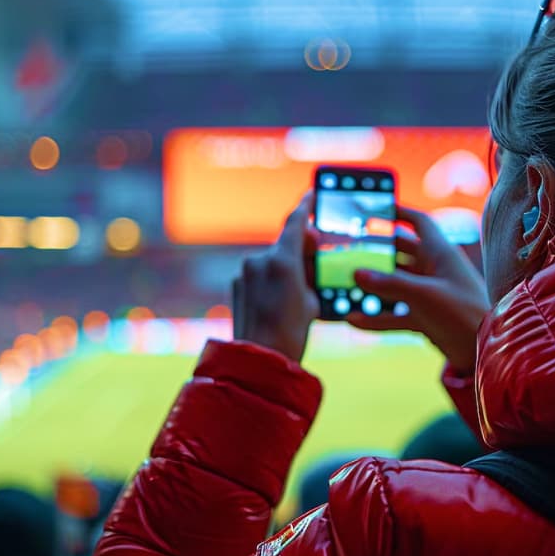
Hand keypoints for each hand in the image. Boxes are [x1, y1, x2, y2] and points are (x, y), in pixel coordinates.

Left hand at [232, 194, 319, 361]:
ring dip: (287, 266)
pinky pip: (260, 273)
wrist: (259, 361)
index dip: (306, 206)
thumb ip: (310, 273)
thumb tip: (306, 259)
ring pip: (273, 260)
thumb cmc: (291, 333)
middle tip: (317, 259)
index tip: (313, 194)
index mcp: (281, 261)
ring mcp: (245, 272)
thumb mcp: (313, 300)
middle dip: (301, 248)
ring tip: (300, 291)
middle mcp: (259, 261)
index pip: (295, 222)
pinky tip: (281, 299)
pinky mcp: (237, 285)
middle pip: (285, 243)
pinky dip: (273, 279)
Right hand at [348, 206, 489, 371]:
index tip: (378, 207)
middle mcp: (433, 270)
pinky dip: (376, 317)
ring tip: (345, 285)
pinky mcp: (424, 317)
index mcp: (439, 253)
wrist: (484, 350)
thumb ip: (390, 284)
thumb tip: (357, 273)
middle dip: (376, 252)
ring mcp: (428, 294)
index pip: (418, 223)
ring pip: (394, 285)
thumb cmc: (464, 313)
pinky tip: (354, 319)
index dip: (400, 212)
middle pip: (399, 253)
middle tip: (349, 250)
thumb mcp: (424, 295)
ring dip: (373, 286)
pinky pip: (394, 313)